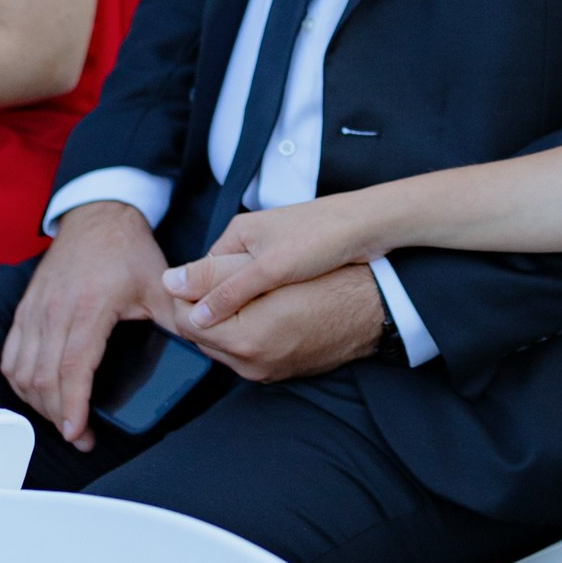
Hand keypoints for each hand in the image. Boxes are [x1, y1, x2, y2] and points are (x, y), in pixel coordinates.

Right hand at [2, 201, 174, 450]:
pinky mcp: (25, 309)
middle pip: (44, 377)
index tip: (78, 432)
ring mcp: (35, 310)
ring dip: (37, 402)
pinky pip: (11, 354)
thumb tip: (197, 349)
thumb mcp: (160, 284)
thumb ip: (177, 319)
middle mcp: (55, 310)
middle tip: (79, 434)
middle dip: (58, 415)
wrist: (98, 215)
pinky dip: (19, 380)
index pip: (73, 367)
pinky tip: (36, 392)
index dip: (73, 405)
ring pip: (22, 370)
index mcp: (89, 307)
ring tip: (61, 418)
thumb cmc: (126, 248)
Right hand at [165, 203, 375, 323]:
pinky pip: (270, 289)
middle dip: (227, 308)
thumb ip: (228, 291)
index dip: (201, 304)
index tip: (207, 333)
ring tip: (258, 329)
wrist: (369, 226)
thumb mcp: (270, 269)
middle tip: (235, 336)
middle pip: (223, 283)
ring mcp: (274, 251)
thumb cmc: (321, 238)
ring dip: (250, 308)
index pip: (203, 275)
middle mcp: (252, 241)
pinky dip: (270, 304)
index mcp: (237, 235)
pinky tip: (278, 318)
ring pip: (248, 289)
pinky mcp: (294, 262)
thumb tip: (191, 315)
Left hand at [185, 262, 386, 387]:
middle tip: (218, 276)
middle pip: (200, 335)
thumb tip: (169, 281)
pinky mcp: (277, 373)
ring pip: (220, 344)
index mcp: (244, 340)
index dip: (184, 291)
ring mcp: (265, 373)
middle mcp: (251, 366)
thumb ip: (211, 276)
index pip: (184, 319)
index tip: (194, 273)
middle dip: (200, 307)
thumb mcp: (265, 269)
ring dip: (220, 319)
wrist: (373, 307)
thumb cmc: (327, 280)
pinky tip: (259, 307)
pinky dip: (241, 331)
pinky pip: (242, 353)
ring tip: (241, 288)